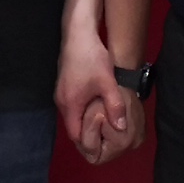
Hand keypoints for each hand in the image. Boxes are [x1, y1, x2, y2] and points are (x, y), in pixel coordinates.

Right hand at [54, 29, 137, 165]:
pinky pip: (73, 107)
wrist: (78, 33)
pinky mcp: (65, 86)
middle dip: (88, 135)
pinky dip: (83, 112)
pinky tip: (96, 109)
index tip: (102, 148)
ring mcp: (61, 93)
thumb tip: (122, 128)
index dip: (88, 144)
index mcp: (70, 104)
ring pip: (73, 116)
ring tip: (103, 127)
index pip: (76, 135)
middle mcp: (62, 101)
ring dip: (86, 123)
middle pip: (73, 127)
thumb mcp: (107, 82)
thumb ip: (114, 106)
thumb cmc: (91, 57)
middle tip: (105, 141)